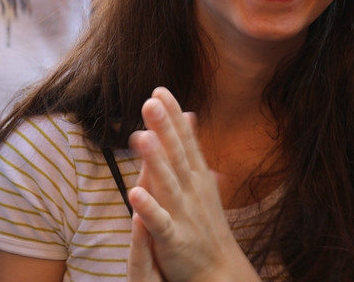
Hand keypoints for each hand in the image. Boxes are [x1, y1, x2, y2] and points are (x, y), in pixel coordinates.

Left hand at [127, 88, 257, 281]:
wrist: (219, 271)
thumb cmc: (206, 224)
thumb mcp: (201, 180)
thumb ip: (191, 148)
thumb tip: (188, 115)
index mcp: (196, 177)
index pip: (184, 140)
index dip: (172, 116)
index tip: (160, 90)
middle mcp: (193, 190)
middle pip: (177, 155)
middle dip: (164, 128)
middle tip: (150, 101)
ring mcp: (185, 214)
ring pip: (168, 184)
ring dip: (156, 160)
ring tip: (141, 136)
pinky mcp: (175, 240)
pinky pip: (160, 223)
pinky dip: (149, 208)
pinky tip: (134, 192)